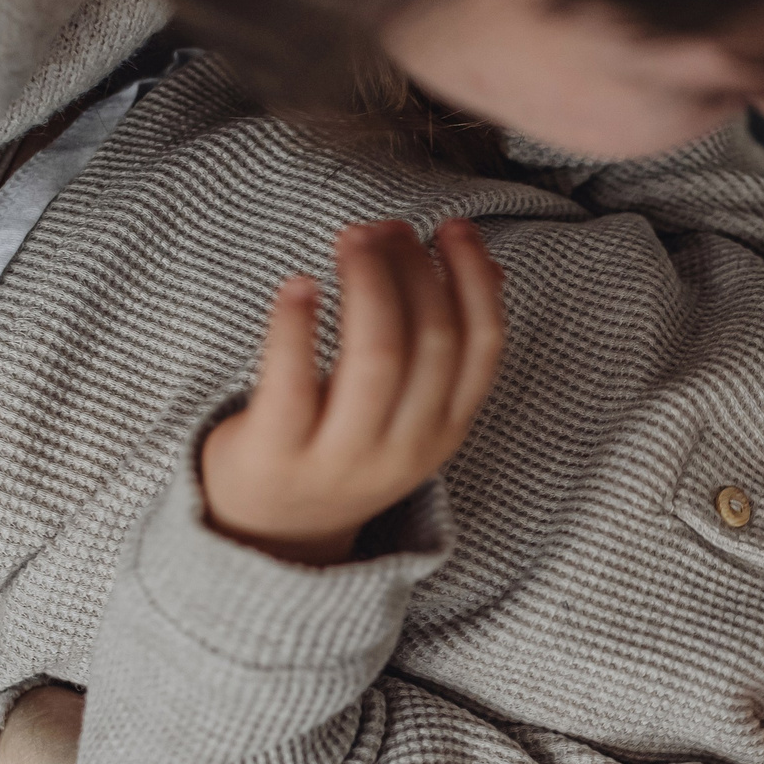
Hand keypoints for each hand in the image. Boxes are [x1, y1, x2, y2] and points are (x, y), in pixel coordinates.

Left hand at [202, 218, 505, 565]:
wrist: (272, 535)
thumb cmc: (342, 449)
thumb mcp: (410, 414)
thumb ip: (447, 350)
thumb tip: (491, 268)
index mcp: (444, 431)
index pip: (481, 346)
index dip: (473, 278)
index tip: (451, 228)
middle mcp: (403, 446)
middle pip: (431, 340)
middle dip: (414, 268)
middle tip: (385, 228)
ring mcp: (342, 454)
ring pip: (377, 357)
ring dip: (368, 283)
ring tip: (350, 238)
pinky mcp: (278, 451)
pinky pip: (294, 379)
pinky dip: (297, 323)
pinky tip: (299, 284)